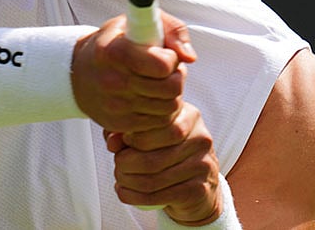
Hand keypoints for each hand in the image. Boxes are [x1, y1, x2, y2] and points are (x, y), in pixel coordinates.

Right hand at [71, 11, 195, 133]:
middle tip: (166, 71)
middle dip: (176, 77)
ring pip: (169, 107)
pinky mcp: (119, 124)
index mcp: (115, 51)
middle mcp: (113, 81)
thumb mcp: (138, 22)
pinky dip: (163, 110)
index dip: (171, 59)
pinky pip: (159, 122)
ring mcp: (116, 106)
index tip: (164, 54)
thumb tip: (189, 57)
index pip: (162, 65)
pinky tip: (153, 98)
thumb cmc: (114, 43)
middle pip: (171, 88)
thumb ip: (172, 30)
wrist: (78, 73)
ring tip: (160, 83)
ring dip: (172, 95)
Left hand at [105, 102, 222, 224]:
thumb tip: (111, 141)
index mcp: (189, 116)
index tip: (120, 145)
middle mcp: (200, 138)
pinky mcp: (198, 190)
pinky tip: (125, 193)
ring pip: (152, 178)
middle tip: (117, 165)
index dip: (131, 137)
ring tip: (120, 180)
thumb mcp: (151, 136)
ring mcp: (202, 164)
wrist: (198, 188)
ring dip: (127, 182)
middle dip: (124, 163)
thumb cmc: (170, 155)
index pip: (155, 125)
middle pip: (151, 154)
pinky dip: (135, 197)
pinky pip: (159, 196)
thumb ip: (128, 133)